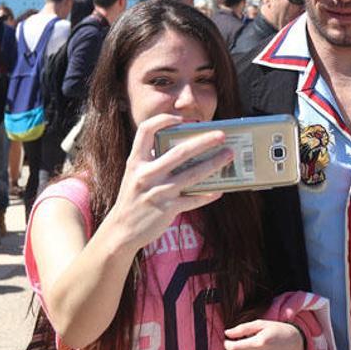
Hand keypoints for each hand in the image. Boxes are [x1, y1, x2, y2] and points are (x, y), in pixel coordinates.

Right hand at [101, 114, 231, 253]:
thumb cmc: (134, 198)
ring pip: (192, 175)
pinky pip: (193, 199)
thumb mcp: (136, 175)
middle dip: (203, 141)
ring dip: (213, 164)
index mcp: (136, 161)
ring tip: (228, 155)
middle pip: (179, 152)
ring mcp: (158, 192)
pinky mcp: (167, 209)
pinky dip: (207, 195)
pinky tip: (219, 190)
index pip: (146, 130)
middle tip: (221, 135)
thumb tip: (186, 147)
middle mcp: (146, 174)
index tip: (182, 119)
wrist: (121, 230)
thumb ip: (153, 161)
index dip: (164, 120)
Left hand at [225, 320, 304, 349]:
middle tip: (252, 342)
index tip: (227, 341)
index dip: (228, 344)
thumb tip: (227, 333)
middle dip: (242, 348)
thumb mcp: (261, 324)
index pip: (235, 348)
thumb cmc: (277, 331)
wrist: (296, 343)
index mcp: (262, 341)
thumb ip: (243, 329)